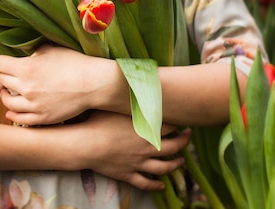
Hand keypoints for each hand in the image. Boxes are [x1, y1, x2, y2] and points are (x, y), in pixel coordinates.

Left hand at [0, 45, 124, 125]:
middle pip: (1, 81)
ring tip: (10, 90)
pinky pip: (18, 118)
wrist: (94, 84)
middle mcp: (25, 88)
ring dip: (5, 94)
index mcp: (25, 68)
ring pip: (6, 101)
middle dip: (0, 76)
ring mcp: (33, 105)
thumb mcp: (48, 50)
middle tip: (3, 73)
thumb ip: (30, 53)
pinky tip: (13, 108)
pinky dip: (12, 112)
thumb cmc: (74, 62)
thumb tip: (18, 54)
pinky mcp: (42, 118)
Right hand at [66, 111, 190, 190]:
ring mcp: (139, 163)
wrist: (87, 144)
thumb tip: (139, 88)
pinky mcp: (128, 174)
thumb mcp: (117, 106)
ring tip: (181, 162)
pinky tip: (161, 186)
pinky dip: (155, 186)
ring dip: (175, 165)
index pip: (171, 126)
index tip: (181, 119)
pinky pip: (145, 183)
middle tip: (188, 137)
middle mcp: (148, 148)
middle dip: (184, 142)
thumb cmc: (99, 121)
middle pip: (174, 146)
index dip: (179, 123)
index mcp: (147, 130)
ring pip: (164, 167)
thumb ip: (132, 100)